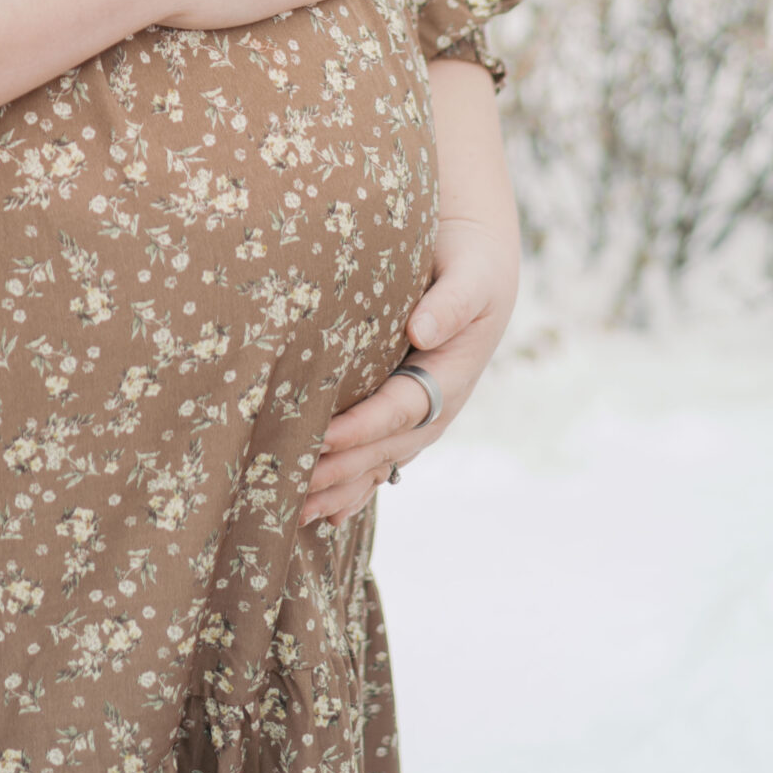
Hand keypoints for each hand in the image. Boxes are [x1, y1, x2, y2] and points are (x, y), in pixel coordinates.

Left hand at [301, 211, 519, 525]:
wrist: (478, 258)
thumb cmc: (471, 260)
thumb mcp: (471, 275)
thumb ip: (451, 303)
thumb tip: (422, 330)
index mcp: (452, 374)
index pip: (401, 409)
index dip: (363, 427)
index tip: (322, 437)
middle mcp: (438, 404)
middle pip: (385, 447)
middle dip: (342, 470)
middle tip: (294, 490)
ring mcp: (423, 412)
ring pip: (381, 460)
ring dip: (342, 487)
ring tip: (296, 514)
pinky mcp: (405, 408)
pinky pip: (382, 454)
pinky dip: (356, 483)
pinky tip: (328, 513)